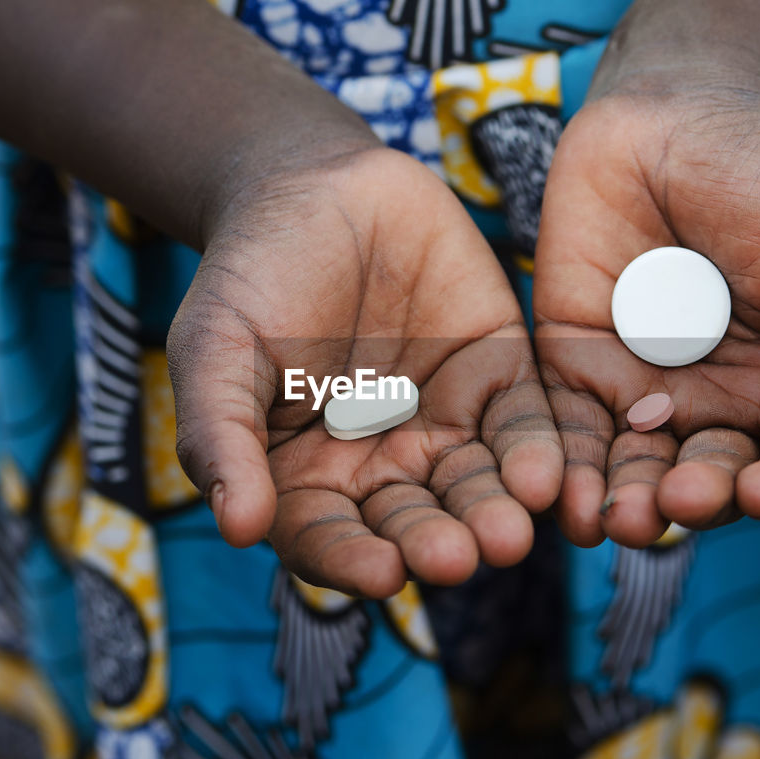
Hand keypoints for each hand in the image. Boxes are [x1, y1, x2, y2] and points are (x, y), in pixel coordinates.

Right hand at [168, 147, 562, 596]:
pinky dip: (534, 453)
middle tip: (458, 558)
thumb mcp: (216, 349)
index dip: (353, 559)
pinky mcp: (496, 377)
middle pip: (411, 520)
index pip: (329, 536)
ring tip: (509, 533)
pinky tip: (543, 476)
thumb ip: (222, 434)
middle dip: (435, 541)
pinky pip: (521, 425)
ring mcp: (442, 423)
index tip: (382, 574)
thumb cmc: (250, 272)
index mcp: (305, 475)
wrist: (317, 184)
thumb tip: (237, 528)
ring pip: (473, 485)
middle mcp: (379, 464)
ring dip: (493, 513)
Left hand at [534, 72, 759, 548]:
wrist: (674, 111)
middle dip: (697, 498)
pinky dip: (567, 467)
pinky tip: (561, 493)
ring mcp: (643, 389)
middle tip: (677, 498)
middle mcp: (717, 403)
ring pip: (636, 470)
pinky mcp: (576, 366)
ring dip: (627, 503)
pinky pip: (570, 429)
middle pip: (711, 480)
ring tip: (617, 518)